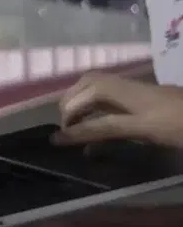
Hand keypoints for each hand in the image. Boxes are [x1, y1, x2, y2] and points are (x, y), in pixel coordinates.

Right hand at [53, 72, 182, 148]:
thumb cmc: (179, 124)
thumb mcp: (144, 130)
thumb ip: (107, 131)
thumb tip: (69, 135)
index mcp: (127, 95)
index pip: (90, 105)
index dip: (73, 125)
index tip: (56, 141)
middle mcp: (129, 87)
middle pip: (90, 85)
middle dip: (71, 103)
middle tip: (65, 127)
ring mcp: (139, 91)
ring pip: (100, 86)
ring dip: (82, 100)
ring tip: (75, 121)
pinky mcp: (147, 97)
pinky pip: (112, 93)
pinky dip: (96, 103)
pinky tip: (98, 122)